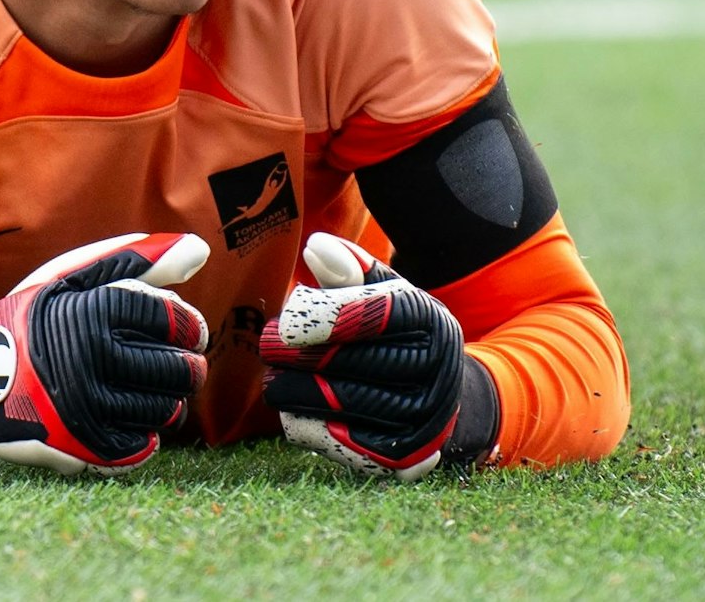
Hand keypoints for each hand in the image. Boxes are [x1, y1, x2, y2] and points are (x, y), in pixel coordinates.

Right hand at [0, 233, 211, 474]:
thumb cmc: (30, 321)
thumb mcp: (74, 278)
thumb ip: (139, 260)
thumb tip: (202, 249)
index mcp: (92, 312)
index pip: (174, 321)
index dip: (188, 325)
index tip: (184, 330)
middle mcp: (90, 361)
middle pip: (179, 371)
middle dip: (186, 366)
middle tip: (177, 363)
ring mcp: (87, 407)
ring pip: (166, 411)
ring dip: (166, 400)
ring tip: (145, 387)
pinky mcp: (83, 447)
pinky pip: (143, 445)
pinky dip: (143, 432)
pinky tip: (122, 413)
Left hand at [260, 233, 475, 480]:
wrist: (437, 397)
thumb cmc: (394, 334)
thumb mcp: (380, 295)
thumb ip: (347, 270)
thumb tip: (316, 248)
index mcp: (430, 321)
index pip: (377, 314)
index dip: (327, 317)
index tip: (285, 323)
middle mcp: (436, 370)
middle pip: (355, 362)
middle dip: (299, 356)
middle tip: (267, 348)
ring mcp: (423, 418)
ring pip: (342, 405)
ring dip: (295, 391)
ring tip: (274, 379)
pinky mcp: (405, 457)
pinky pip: (342, 442)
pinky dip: (308, 424)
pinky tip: (295, 408)